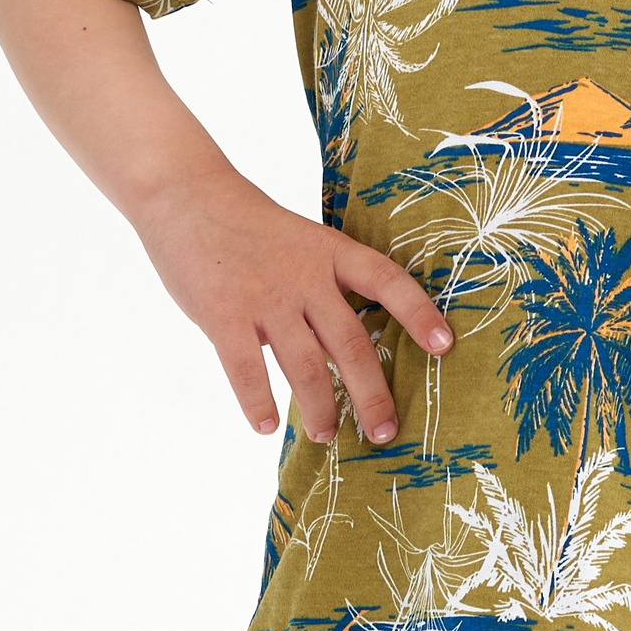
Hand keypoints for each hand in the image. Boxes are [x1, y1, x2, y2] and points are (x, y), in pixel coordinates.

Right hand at [135, 168, 452, 446]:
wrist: (186, 195)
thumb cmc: (248, 227)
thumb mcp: (300, 243)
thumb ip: (323, 289)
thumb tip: (345, 352)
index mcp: (330, 252)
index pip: (388, 282)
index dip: (419, 314)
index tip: (444, 347)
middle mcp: (305, 275)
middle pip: (352, 343)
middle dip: (372, 394)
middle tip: (384, 432)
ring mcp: (265, 296)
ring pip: (306, 366)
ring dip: (320, 408)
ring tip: (327, 435)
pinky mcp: (223, 314)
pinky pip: (246, 369)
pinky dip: (258, 403)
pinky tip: (266, 427)